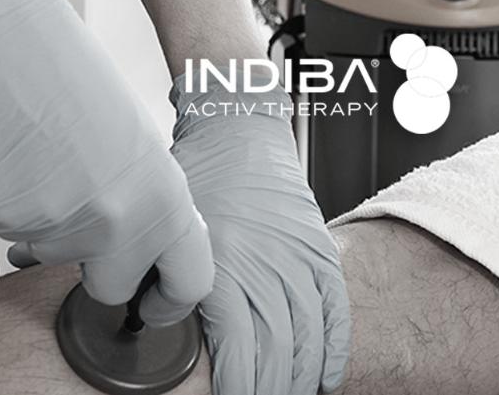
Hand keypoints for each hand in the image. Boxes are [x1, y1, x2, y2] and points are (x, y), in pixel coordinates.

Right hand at [0, 0, 212, 320]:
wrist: (8, 41)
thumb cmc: (74, 84)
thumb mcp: (136, 145)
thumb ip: (147, 205)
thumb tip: (138, 256)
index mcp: (167, 195)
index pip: (191, 279)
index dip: (170, 299)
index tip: (153, 302)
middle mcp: (123, 218)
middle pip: (111, 287)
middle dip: (95, 266)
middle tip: (82, 212)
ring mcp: (66, 223)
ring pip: (55, 256)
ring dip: (50, 222)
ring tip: (47, 159)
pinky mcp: (11, 220)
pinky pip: (14, 234)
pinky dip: (13, 206)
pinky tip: (17, 159)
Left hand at [163, 74, 350, 394]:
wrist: (237, 130)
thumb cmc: (198, 178)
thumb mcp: (173, 230)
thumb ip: (172, 283)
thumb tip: (163, 331)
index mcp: (222, 264)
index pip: (238, 350)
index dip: (237, 387)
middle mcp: (265, 265)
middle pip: (277, 351)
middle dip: (269, 389)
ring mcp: (298, 258)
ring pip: (309, 337)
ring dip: (302, 378)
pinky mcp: (320, 249)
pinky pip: (335, 308)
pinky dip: (334, 347)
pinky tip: (327, 376)